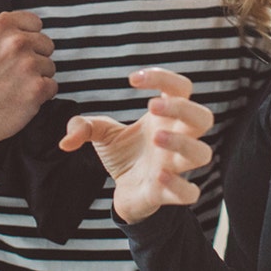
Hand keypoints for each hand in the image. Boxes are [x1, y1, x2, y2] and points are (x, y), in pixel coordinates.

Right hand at [0, 11, 57, 147]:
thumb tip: (12, 27)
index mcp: (1, 24)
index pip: (35, 23)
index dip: (27, 37)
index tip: (17, 51)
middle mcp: (16, 41)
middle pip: (46, 44)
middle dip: (34, 57)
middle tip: (15, 72)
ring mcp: (28, 65)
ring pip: (50, 66)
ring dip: (37, 77)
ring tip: (15, 86)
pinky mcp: (36, 89)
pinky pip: (52, 86)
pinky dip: (41, 94)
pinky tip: (22, 98)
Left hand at [59, 68, 213, 223]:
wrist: (126, 192)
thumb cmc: (124, 155)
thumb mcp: (100, 135)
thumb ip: (82, 128)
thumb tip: (66, 141)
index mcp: (164, 118)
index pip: (180, 88)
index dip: (162, 77)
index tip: (132, 79)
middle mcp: (177, 139)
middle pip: (204, 117)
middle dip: (183, 108)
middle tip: (152, 106)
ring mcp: (176, 167)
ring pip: (202, 153)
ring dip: (182, 143)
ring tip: (155, 137)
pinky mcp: (170, 194)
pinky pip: (190, 193)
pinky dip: (180, 186)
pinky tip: (158, 176)